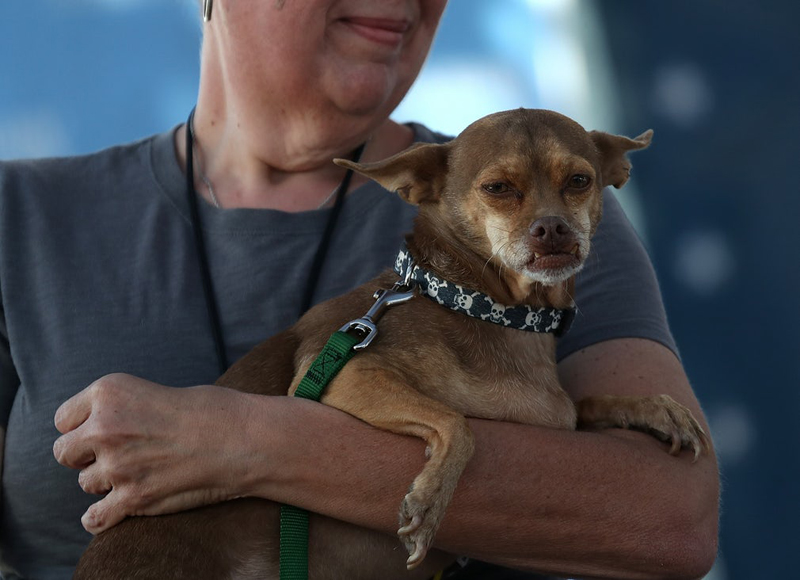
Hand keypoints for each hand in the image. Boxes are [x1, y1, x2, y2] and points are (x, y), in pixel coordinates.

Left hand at [53, 373, 268, 533]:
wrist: (243, 437)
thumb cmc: (209, 410)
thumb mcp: (151, 391)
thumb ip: (116, 410)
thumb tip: (90, 435)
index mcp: (107, 392)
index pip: (63, 419)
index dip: (84, 426)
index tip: (106, 430)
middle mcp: (104, 427)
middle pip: (65, 452)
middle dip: (87, 454)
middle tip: (121, 452)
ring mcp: (117, 465)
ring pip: (86, 482)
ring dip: (107, 480)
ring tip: (141, 470)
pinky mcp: (134, 497)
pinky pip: (94, 517)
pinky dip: (99, 517)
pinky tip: (110, 510)